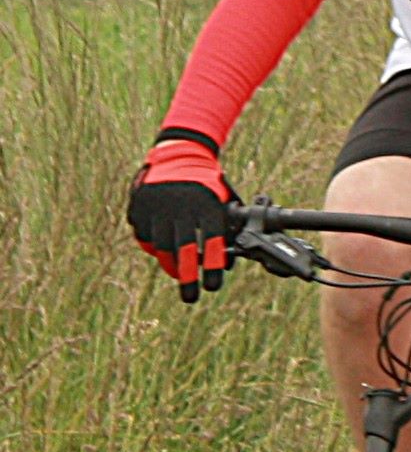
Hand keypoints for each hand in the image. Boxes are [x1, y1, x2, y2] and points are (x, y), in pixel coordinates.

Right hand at [126, 131, 236, 302]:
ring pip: (161, 246)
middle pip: (184, 250)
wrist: (181, 154)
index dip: (211, 267)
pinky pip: (144, 235)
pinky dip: (153, 246)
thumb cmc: (208, 183)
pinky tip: (161, 248)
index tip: (212, 287)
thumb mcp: (223, 199)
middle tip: (191, 297)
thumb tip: (229, 262)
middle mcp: (183, 206)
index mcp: (207, 204)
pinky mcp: (140, 206)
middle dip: (188, 277)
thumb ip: (228, 226)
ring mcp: (159, 206)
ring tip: (178, 274)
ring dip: (170, 264)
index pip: (212, 242)